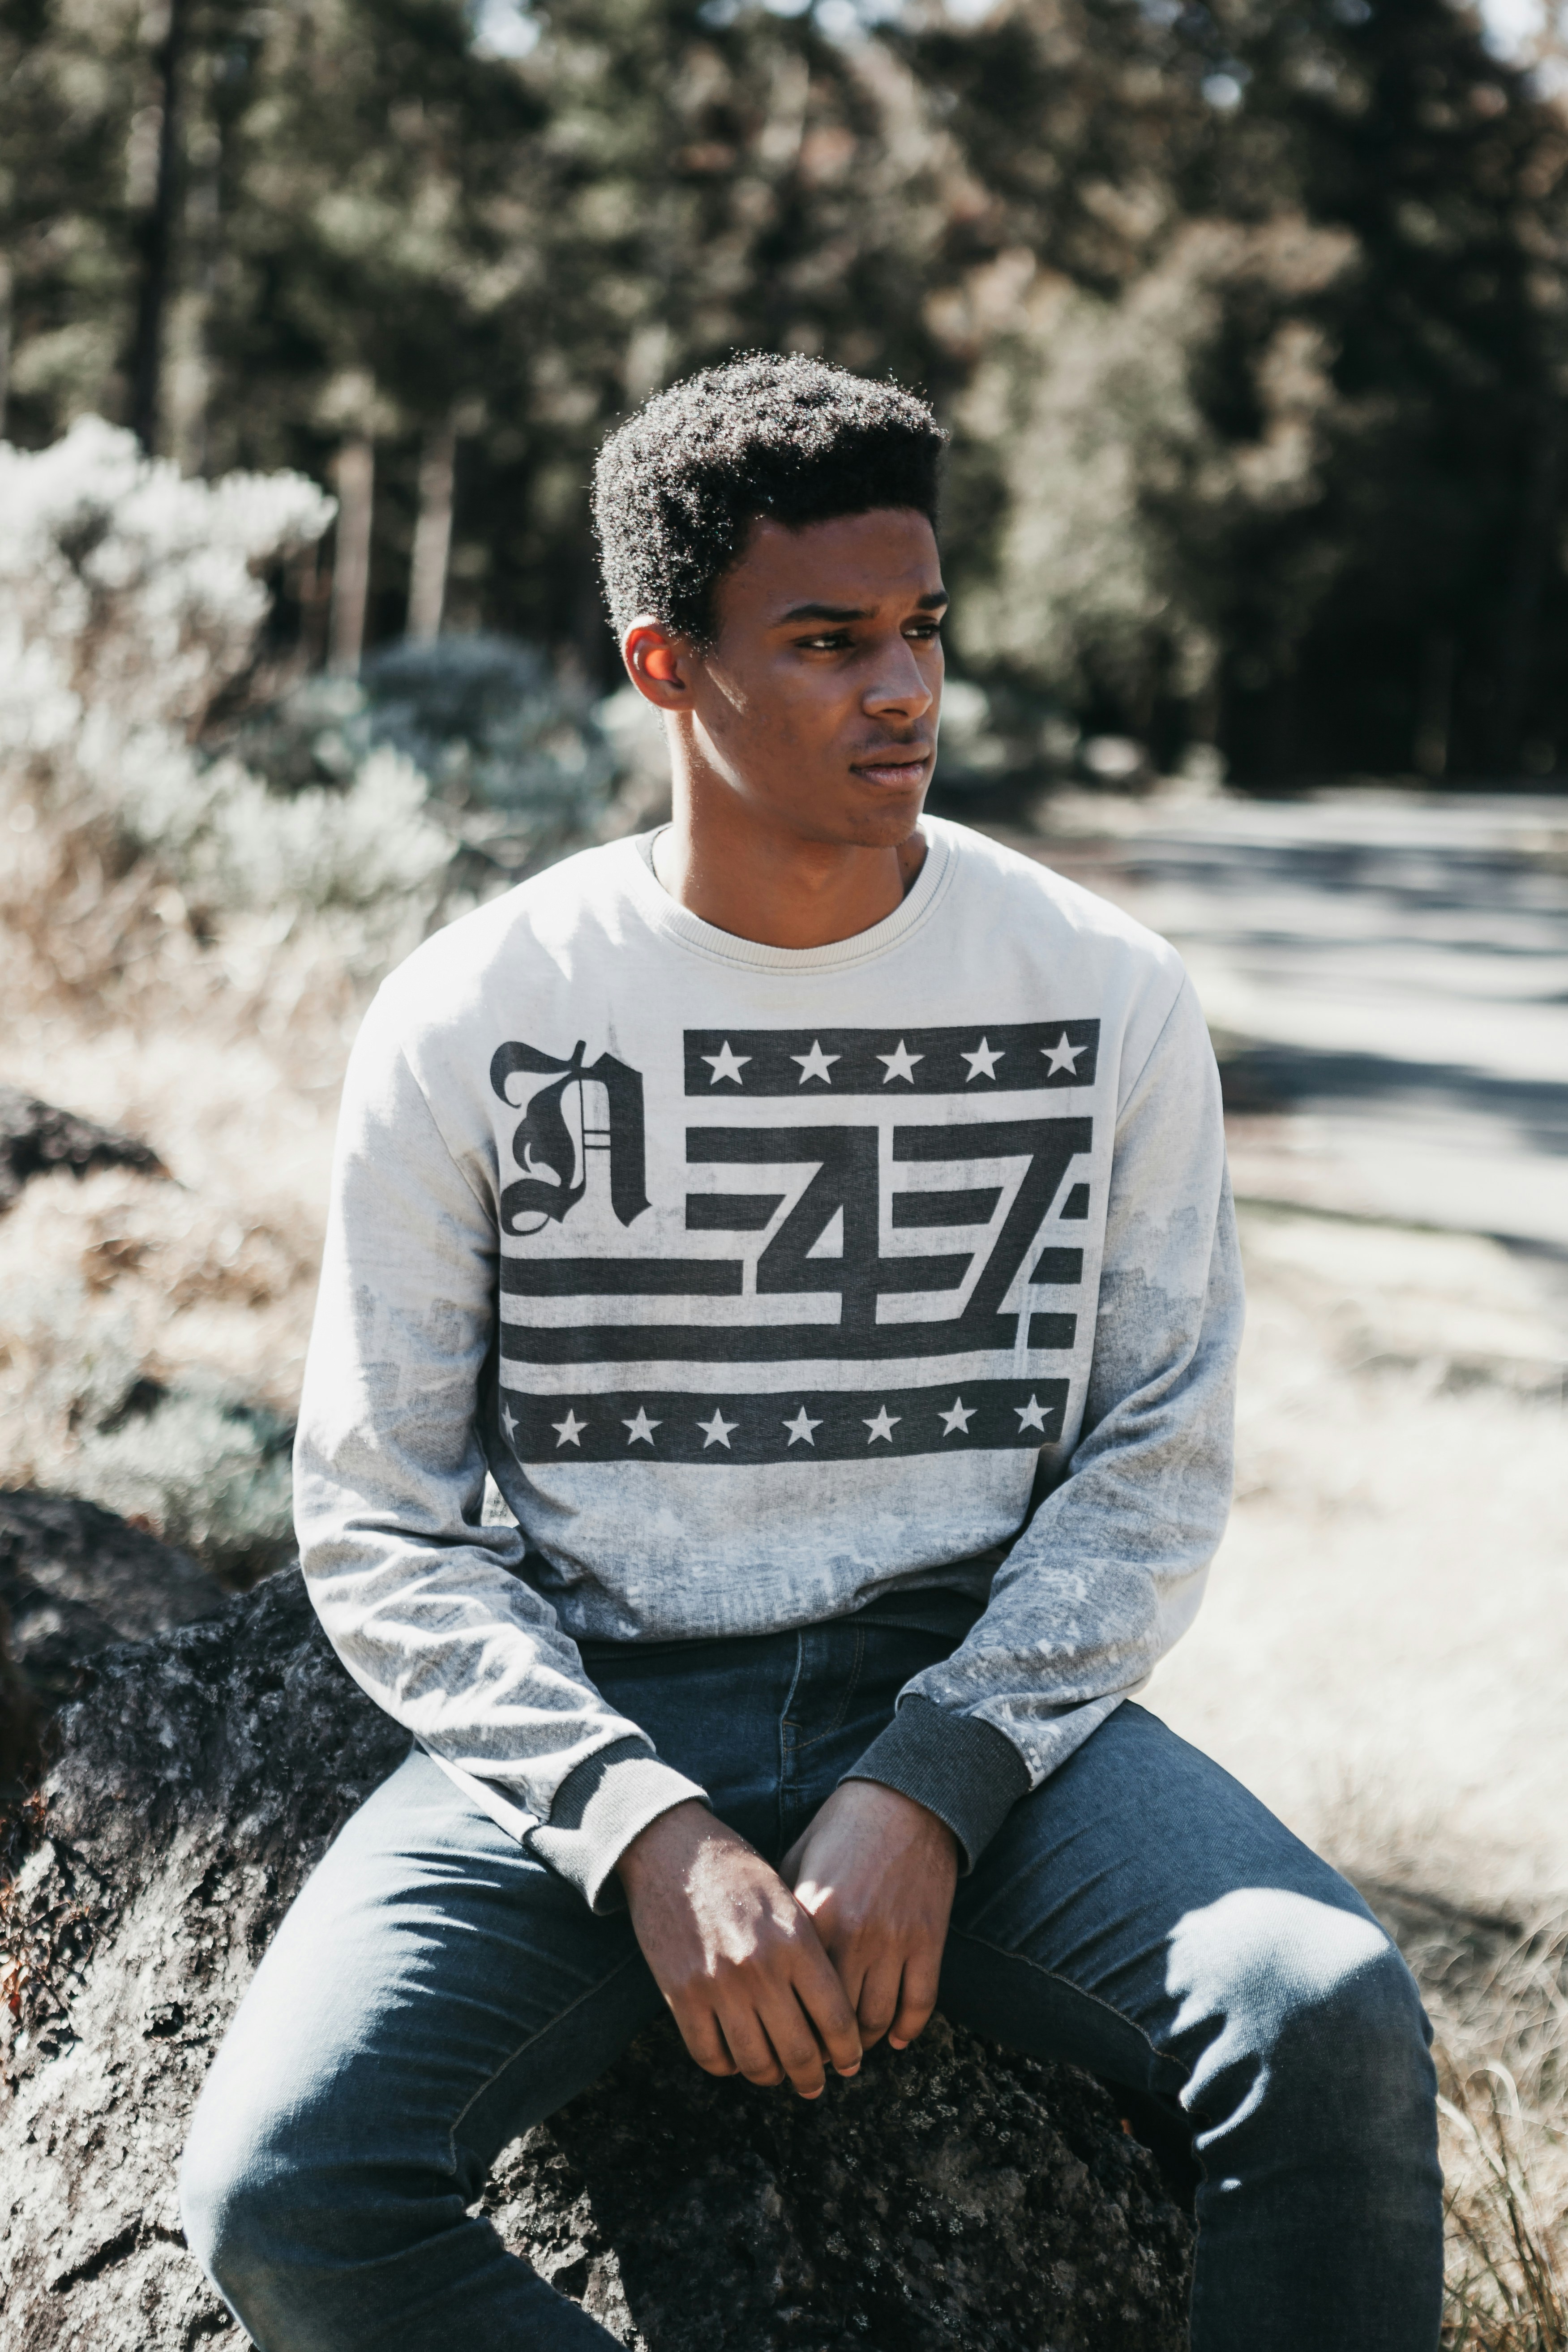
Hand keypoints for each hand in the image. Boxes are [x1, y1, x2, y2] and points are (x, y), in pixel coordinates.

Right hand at [615, 1801, 861, 2099]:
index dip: (847, 2050)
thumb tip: (829, 2008)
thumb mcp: (787, 1898)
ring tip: (774, 2074)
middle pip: (798, 2050)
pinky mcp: (681, 1995)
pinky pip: (709, 2054)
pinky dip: (725, 2065)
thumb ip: (808, 1950)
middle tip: (815, 2084)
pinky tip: (733, 2057)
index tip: (849, 2061)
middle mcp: (761, 1969)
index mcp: (796, 1942)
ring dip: (769, 2076)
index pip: (836, 2018)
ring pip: (755, 2062)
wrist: (671, 1849)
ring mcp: (719, 1986)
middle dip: (812, 2077)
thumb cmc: (737, 1870)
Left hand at [781, 1781, 957, 2052]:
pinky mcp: (929, 1939)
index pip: (795, 1996)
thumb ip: (781, 1913)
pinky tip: (895, 2038)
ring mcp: (894, 1940)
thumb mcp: (797, 1862)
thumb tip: (760, 1963)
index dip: (789, 2027)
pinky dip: (907, 2029)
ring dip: (865, 2043)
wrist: (905, 1801)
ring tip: (851, 2051)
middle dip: (825, 2049)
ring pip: (878, 2019)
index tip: (782, 2041)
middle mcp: (852, 1936)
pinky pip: (919, 2003)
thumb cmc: (842, 1830)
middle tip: (815, 2061)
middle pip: (837, 2019)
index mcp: (812, 1917)